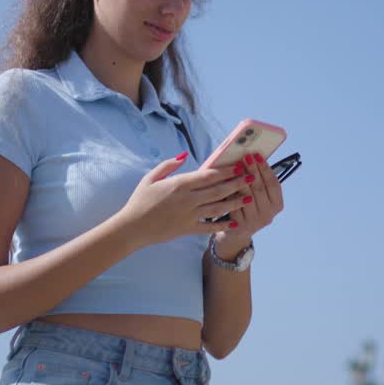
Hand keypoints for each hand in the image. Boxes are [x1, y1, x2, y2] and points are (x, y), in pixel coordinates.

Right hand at [117, 153, 252, 246]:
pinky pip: (209, 227)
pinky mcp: (188, 229)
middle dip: (237, 183)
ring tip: (248, 197)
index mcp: (179, 184)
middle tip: (251, 178)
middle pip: (218, 190)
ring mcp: (189, 215)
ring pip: (218, 208)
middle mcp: (187, 199)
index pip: (208, 175)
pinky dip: (223, 225)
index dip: (226, 170)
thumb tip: (185, 154)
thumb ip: (168, 165)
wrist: (132, 227)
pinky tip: (235, 223)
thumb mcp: (151, 178)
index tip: (239, 165)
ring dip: (234, 202)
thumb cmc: (140, 200)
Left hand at [211, 152, 283, 258]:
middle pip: (260, 188)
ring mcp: (255, 222)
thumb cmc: (249, 209)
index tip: (258, 155)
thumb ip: (260, 182)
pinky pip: (234, 204)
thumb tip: (254, 157)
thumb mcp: (260, 198)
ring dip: (240, 178)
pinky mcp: (240, 226)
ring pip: (246, 195)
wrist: (237, 234)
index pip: (273, 183)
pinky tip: (225, 180)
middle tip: (245, 156)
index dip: (265, 168)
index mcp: (277, 206)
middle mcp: (268, 215)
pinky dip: (230, 191)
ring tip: (234, 165)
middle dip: (252, 170)